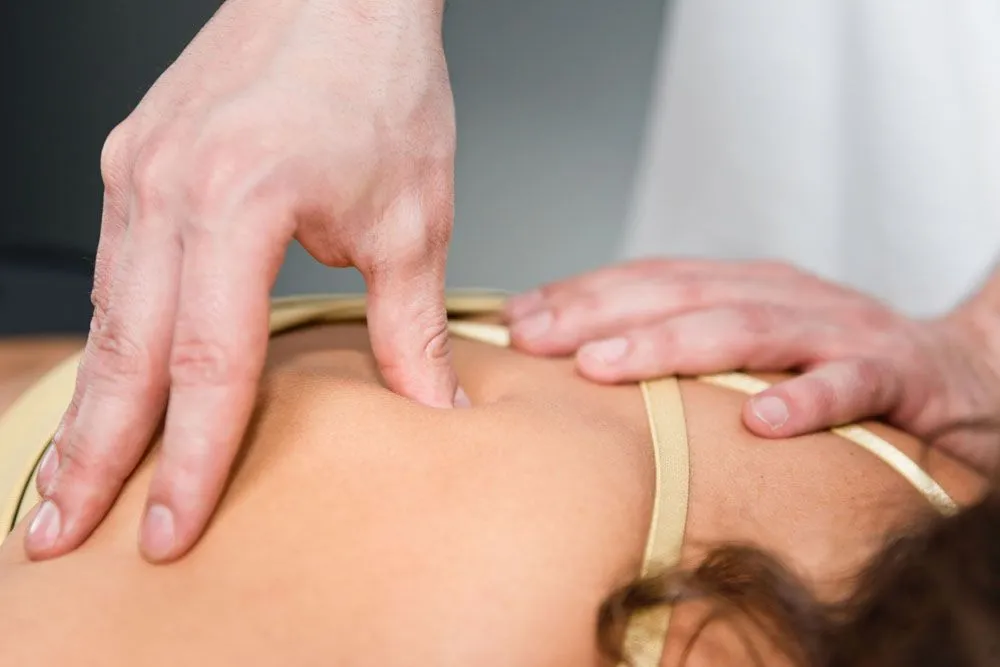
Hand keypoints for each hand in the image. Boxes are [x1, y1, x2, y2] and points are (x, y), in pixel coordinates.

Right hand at [27, 0, 459, 562]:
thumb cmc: (377, 82)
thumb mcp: (412, 218)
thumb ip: (411, 326)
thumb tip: (436, 405)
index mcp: (239, 200)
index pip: (210, 363)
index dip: (194, 458)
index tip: (175, 526)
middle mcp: (168, 188)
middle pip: (127, 352)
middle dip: (94, 455)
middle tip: (64, 533)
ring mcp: (139, 172)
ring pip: (107, 315)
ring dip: (89, 404)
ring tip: (71, 478)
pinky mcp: (135, 162)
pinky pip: (115, 269)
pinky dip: (111, 337)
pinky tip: (111, 381)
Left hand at [504, 259, 999, 471]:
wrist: (963, 373)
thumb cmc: (835, 366)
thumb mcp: (754, 348)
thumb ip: (685, 348)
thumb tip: (579, 358)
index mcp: (746, 287)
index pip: (652, 279)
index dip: (583, 294)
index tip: (517, 320)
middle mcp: (785, 296)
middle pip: (683, 294)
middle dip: (602, 313)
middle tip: (535, 340)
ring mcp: (837, 330)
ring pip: (748, 329)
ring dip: (672, 345)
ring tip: (606, 366)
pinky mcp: (893, 374)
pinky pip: (848, 384)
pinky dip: (806, 399)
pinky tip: (762, 422)